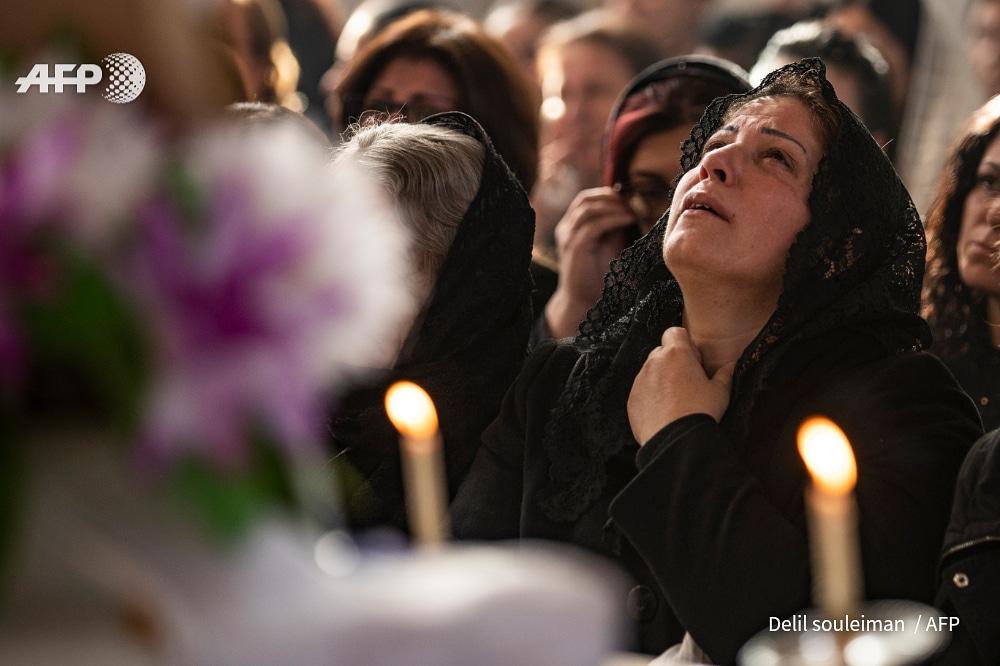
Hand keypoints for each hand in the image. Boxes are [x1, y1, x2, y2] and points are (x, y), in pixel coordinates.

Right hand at [544, 187, 634, 337]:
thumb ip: (614, 227)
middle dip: (610, 197)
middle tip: (631, 203)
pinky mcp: (575, 247)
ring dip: (613, 206)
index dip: (607, 194)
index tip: (628, 200)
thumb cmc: (598, 276)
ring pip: (588, 208)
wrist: (583, 301)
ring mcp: (568, 237)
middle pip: (585, 199)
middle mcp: (566, 229)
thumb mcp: (608, 245)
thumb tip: (631, 208)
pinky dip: (613, 219)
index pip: (586, 199)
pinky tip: (628, 220)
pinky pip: (593, 225)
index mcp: (571, 227)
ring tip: (631, 211)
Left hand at [626, 327, 735, 445]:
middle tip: (687, 382)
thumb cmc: (701, 411)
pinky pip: (642, 391)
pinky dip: (651, 397)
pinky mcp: (632, 398)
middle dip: (672, 362)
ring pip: (650, 371)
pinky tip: (664, 412)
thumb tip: (731, 365)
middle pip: (662, 352)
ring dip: (661, 379)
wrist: (675, 440)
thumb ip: (724, 374)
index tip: (694, 362)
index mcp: (676, 354)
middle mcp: (654, 362)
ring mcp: (640, 380)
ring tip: (676, 401)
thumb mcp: (720, 392)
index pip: (674, 332)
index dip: (685, 344)